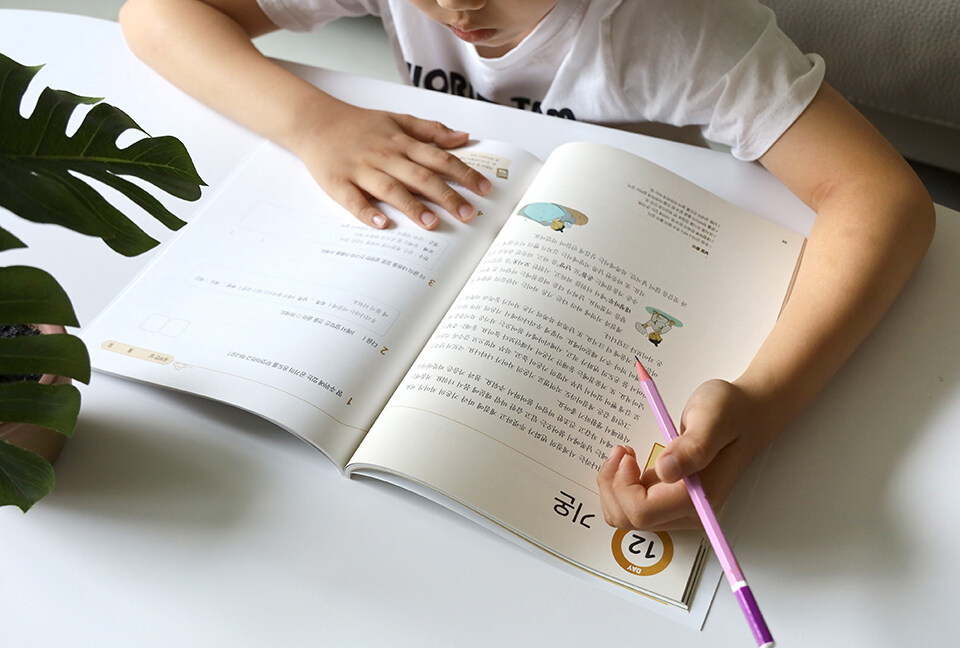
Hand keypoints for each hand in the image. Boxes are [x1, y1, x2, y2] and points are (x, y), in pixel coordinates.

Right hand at [293, 100, 492, 228]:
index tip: (484, 189)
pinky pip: (353, 200)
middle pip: (420, 177)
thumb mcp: (397, 119)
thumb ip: (430, 130)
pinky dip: (366, 212)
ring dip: (411, 206)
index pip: (439, 159)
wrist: (315, 121)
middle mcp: (385, 156)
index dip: (464, 174)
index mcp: (401, 143)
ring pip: (390, 189)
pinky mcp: (338, 183)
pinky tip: (381, 224)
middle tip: (468, 214)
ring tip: (431, 223)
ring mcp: (361, 170)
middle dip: (447, 196)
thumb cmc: (359, 125)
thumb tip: (462, 137)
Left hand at [596, 379, 771, 529]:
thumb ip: (692, 447)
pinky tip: (630, 460)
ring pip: (627, 515)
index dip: (624, 488)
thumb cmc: (732, 413)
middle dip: (613, 486)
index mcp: (698, 498)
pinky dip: (621, 484)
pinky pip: (633, 504)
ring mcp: (679, 507)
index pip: (643, 513)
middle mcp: (689, 511)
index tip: (627, 456)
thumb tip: (666, 470)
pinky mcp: (670, 498)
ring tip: (624, 454)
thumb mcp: (712, 419)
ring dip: (614, 486)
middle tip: (621, 451)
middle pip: (630, 519)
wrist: (746, 414)